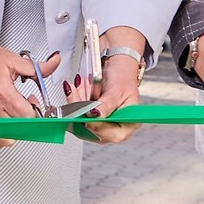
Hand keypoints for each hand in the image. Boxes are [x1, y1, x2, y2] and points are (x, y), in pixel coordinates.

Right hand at [0, 11, 51, 147]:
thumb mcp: (13, 60)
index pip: (26, 115)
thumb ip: (37, 67)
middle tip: (26, 107)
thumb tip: (53, 64)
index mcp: (2, 92)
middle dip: (27, 119)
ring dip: (15, 130)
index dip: (35, 110)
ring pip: (6, 138)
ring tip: (15, 116)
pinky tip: (5, 123)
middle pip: (18, 128)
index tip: (34, 102)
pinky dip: (2, 136)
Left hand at [73, 29, 148, 143]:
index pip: (111, 134)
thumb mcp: (117, 91)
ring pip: (81, 122)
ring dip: (76, 103)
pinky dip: (75, 102)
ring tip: (78, 86)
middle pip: (93, 130)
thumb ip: (106, 106)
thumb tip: (94, 116)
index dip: (96, 125)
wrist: (118, 69)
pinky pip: (78, 115)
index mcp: (128, 125)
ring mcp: (102, 125)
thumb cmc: (123, 79)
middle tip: (74, 92)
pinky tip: (76, 90)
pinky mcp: (91, 119)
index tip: (84, 112)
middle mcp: (115, 128)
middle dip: (81, 109)